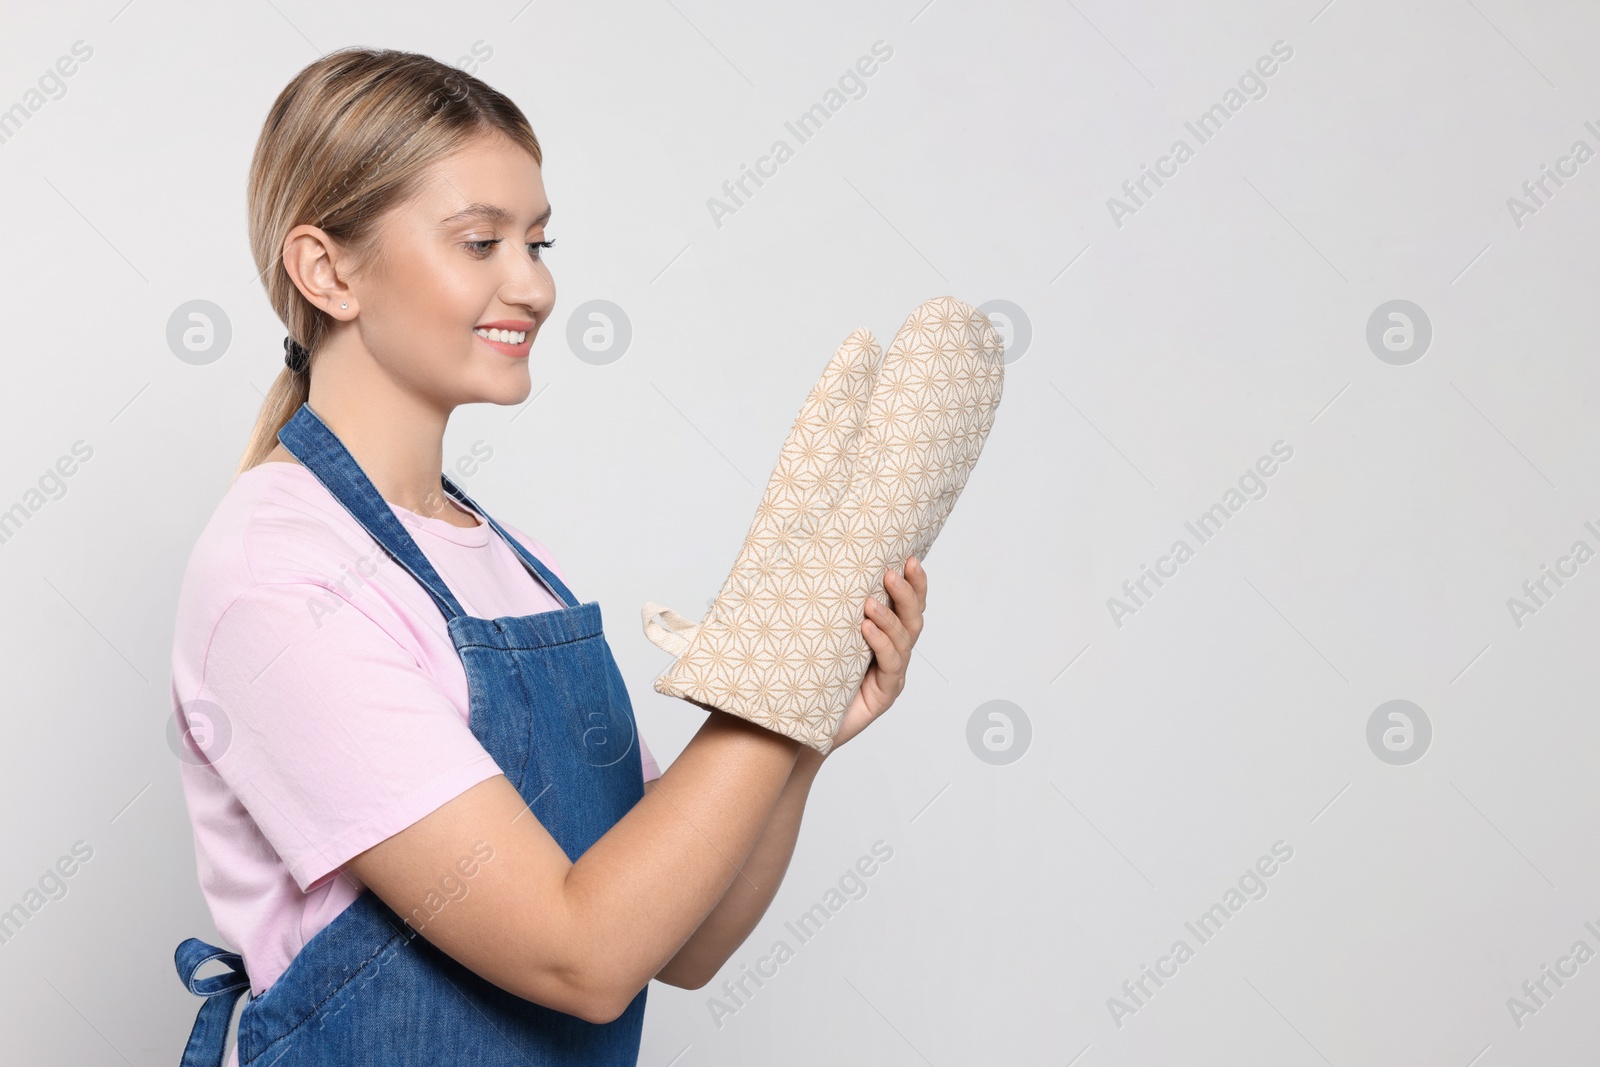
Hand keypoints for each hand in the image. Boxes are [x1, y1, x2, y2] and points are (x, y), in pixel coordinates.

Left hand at [827, 556, 926, 751]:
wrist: (800, 726)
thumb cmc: (809, 677)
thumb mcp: (821, 637)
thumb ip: (828, 610)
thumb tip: (811, 564)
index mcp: (885, 635)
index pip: (907, 605)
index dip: (914, 583)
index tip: (910, 557)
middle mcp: (893, 653)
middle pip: (913, 618)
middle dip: (907, 593)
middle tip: (892, 573)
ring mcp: (891, 675)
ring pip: (904, 640)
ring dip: (889, 617)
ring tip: (871, 602)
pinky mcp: (884, 696)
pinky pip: (890, 666)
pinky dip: (880, 644)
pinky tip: (866, 629)